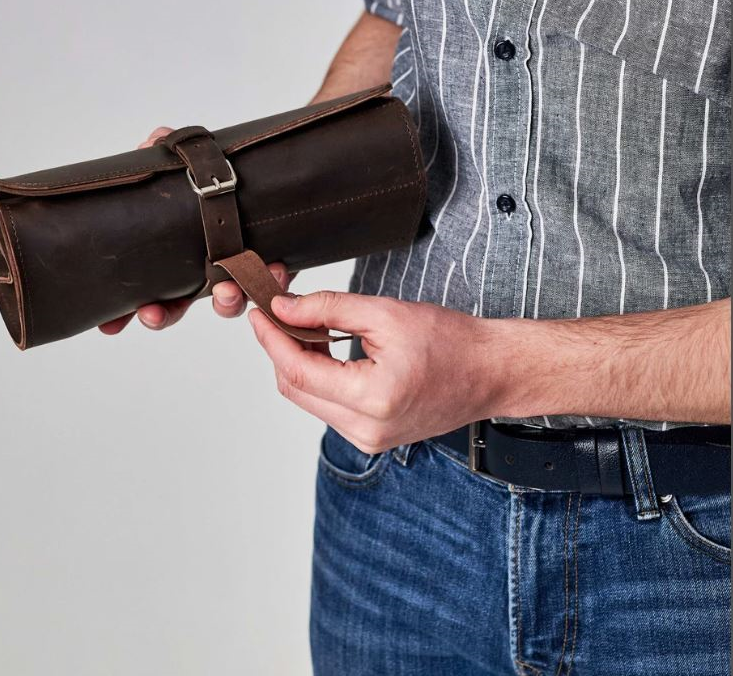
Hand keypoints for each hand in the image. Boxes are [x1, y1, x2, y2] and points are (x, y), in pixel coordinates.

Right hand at [99, 126, 293, 334]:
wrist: (273, 185)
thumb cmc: (219, 185)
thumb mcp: (184, 167)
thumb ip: (164, 156)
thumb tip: (150, 143)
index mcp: (175, 263)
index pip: (146, 295)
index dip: (125, 314)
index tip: (110, 326)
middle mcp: (202, 276)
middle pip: (178, 309)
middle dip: (165, 315)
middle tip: (153, 314)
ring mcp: (236, 275)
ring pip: (227, 302)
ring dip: (224, 302)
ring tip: (224, 291)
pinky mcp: (272, 269)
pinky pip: (274, 283)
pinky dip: (274, 279)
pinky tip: (274, 269)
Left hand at [247, 291, 505, 453]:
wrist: (491, 372)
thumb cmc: (453, 342)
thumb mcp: (386, 313)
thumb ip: (328, 309)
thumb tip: (284, 309)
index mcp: (372, 400)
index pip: (297, 372)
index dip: (271, 339)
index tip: (259, 313)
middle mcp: (366, 430)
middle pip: (296, 390)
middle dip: (280, 349)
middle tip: (279, 312)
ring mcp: (369, 440)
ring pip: (309, 399)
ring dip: (298, 362)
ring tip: (305, 325)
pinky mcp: (372, 438)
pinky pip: (328, 406)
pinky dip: (319, 377)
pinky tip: (324, 349)